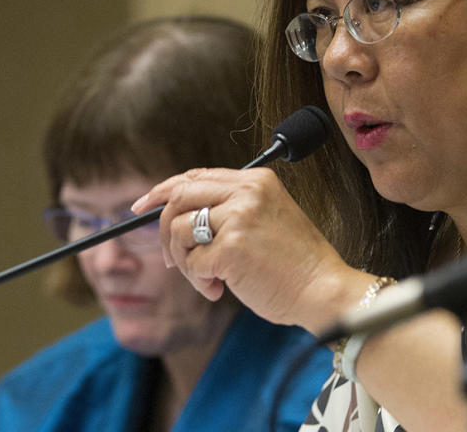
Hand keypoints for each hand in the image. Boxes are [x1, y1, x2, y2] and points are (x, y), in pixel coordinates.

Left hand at [131, 167, 358, 331]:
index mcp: (256, 181)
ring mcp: (238, 218)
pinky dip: (199, 281)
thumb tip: (179, 214)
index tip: (142, 206)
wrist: (324, 289)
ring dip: (184, 262)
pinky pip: (191, 263)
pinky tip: (220, 289)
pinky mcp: (231, 248)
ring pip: (178, 230)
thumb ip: (231, 208)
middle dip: (162, 229)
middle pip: (179, 196)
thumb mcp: (267, 218)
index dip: (164, 191)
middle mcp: (247, 192)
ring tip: (208, 280)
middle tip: (170, 259)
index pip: (196, 176)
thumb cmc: (296, 263)